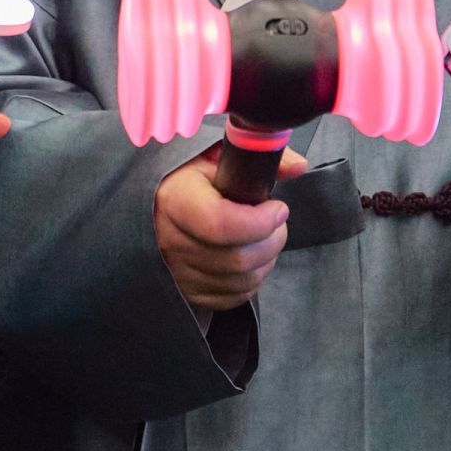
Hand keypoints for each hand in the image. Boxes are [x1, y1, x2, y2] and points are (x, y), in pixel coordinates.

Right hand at [155, 144, 305, 312]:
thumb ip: (257, 155)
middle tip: (274, 220)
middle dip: (271, 239)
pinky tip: (249, 255)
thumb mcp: (215, 155)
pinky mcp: (188, 293)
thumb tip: (296, 166)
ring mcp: (177, 272)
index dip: (259, 221)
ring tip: (263, 236)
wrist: (154, 206)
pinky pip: (235, 296)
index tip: (276, 208)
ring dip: (265, 259)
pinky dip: (252, 278)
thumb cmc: (187, 179)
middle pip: (238, 257)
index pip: (220, 224)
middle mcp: (170, 241)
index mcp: (173, 199)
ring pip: (241, 280)